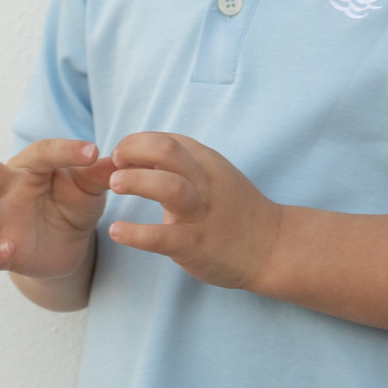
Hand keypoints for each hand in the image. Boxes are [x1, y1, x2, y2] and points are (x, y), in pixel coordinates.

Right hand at [0, 139, 113, 279]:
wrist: (68, 246)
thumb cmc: (73, 204)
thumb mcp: (90, 190)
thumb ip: (98, 177)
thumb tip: (116, 161)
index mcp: (30, 167)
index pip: (42, 153)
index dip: (66, 151)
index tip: (91, 152)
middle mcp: (7, 190)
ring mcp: (0, 222)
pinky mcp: (3, 253)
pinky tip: (8, 248)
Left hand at [106, 132, 282, 289]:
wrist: (273, 248)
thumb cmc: (234, 209)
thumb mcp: (212, 176)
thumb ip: (179, 164)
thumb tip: (137, 155)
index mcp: (206, 163)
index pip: (166, 139)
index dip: (136, 142)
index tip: (121, 157)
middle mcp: (205, 183)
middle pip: (167, 151)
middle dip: (133, 150)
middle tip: (114, 165)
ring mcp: (202, 214)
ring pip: (169, 187)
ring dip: (136, 182)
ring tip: (114, 185)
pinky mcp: (197, 245)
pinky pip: (163, 237)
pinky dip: (136, 234)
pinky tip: (116, 232)